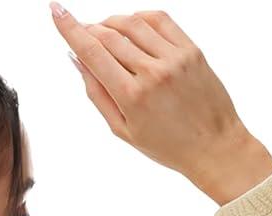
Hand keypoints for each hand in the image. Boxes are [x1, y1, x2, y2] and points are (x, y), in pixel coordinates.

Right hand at [49, 7, 271, 195]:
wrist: (214, 146)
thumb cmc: (168, 146)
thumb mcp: (124, 130)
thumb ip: (98, 94)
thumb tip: (78, 61)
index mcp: (132, 97)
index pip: (93, 53)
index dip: (71, 29)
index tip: (56, 11)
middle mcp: (152, 73)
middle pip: (110, 36)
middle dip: (90, 28)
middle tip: (80, 30)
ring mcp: (174, 58)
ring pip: (133, 23)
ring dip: (112, 22)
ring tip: (104, 31)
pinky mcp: (190, 49)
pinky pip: (160, 19)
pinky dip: (140, 17)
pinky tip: (132, 26)